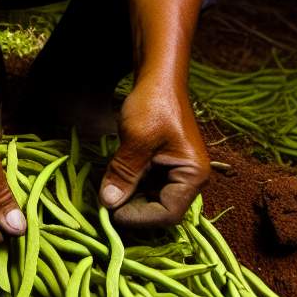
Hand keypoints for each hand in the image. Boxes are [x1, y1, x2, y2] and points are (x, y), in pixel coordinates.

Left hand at [100, 81, 209, 228]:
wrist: (157, 78)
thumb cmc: (154, 104)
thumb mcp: (137, 139)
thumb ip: (124, 173)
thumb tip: (109, 203)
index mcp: (193, 175)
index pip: (168, 213)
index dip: (139, 217)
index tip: (111, 212)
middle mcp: (189, 179)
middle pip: (159, 210)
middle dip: (131, 209)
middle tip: (103, 204)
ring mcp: (175, 174)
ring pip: (149, 201)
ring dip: (127, 199)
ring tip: (104, 192)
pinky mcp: (161, 168)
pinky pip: (145, 187)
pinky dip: (128, 187)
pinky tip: (111, 182)